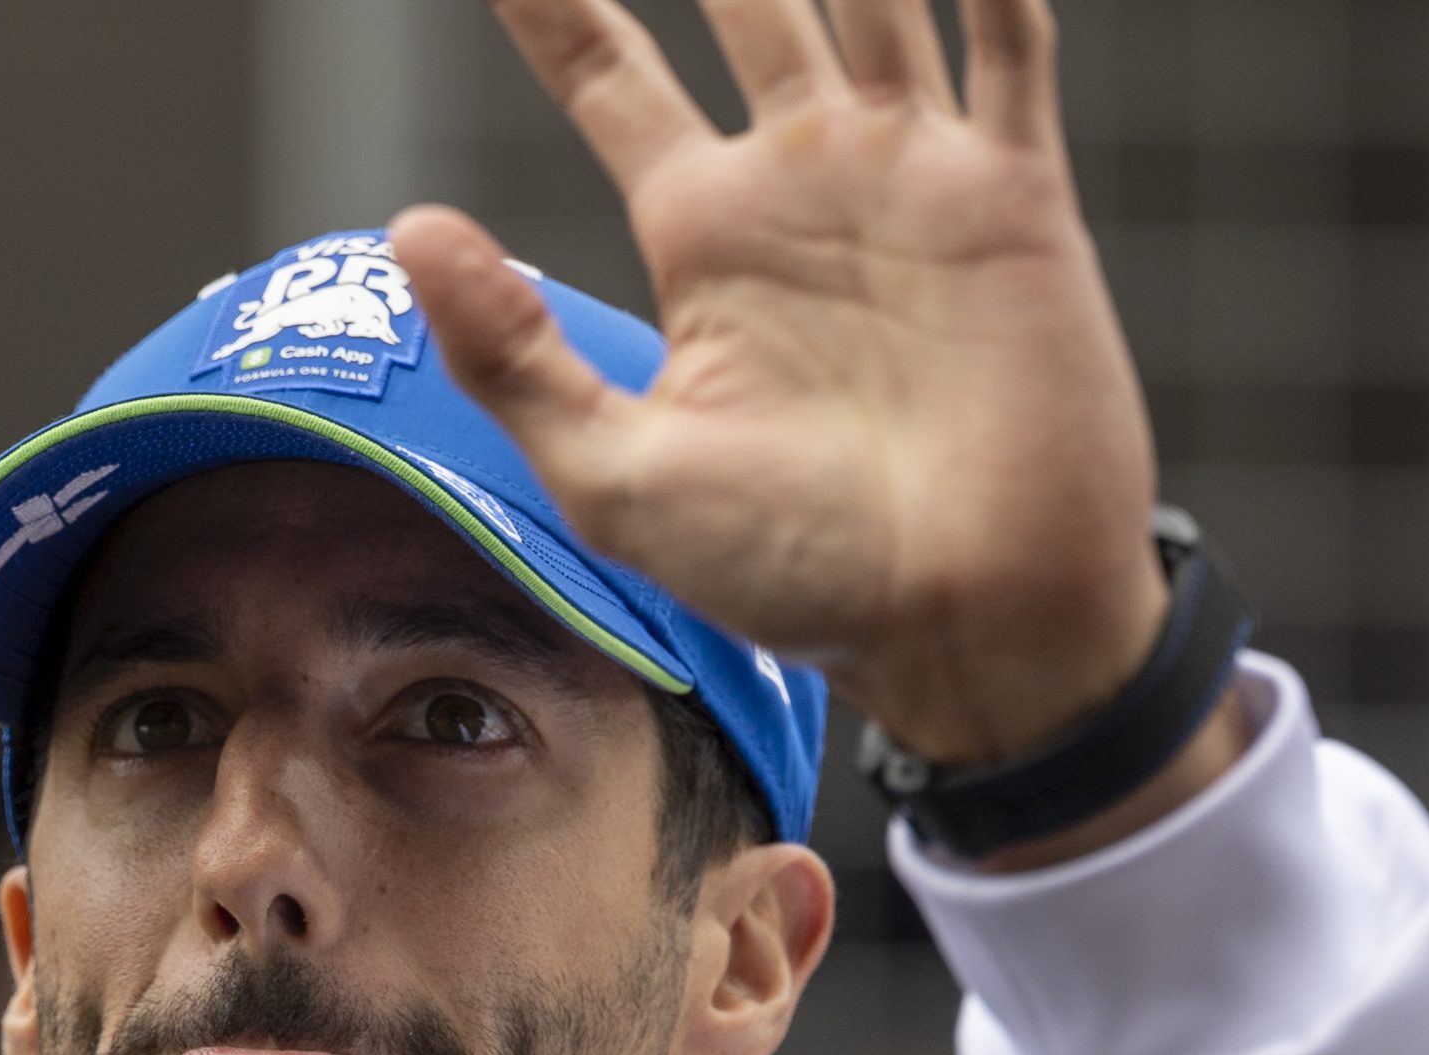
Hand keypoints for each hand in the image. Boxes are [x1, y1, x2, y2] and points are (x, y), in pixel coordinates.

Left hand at [394, 0, 1168, 766]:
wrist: (960, 619)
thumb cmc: (789, 572)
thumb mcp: (615, 477)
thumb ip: (513, 356)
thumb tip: (412, 226)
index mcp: (702, 234)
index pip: (610, 71)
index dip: (555, 0)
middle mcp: (804, 181)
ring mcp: (913, 177)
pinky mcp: (1016, 198)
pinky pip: (1009, 48)